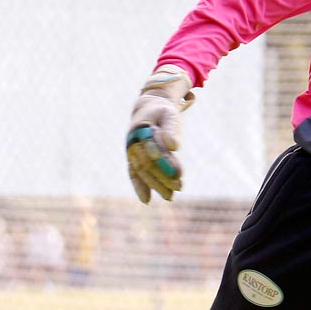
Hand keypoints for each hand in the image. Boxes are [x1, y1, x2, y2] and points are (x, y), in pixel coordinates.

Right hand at [125, 66, 194, 202]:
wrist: (148, 109)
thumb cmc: (162, 112)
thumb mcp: (169, 115)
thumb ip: (171, 129)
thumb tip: (174, 147)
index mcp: (140, 129)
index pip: (153, 149)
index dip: (165, 162)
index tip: (179, 173)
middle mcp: (132, 142)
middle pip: (147, 163)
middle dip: (163, 176)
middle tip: (180, 187)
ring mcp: (130, 151)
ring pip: (142, 171)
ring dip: (156, 184)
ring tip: (171, 196)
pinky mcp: (132, 158)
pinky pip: (133, 173)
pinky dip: (139, 186)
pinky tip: (147, 200)